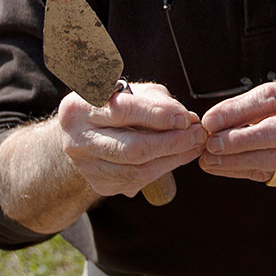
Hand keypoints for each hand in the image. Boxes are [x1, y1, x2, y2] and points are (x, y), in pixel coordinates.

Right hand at [56, 81, 205, 198]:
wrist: (85, 133)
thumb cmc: (115, 105)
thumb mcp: (133, 92)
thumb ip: (158, 102)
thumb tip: (188, 120)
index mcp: (80, 107)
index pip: (122, 111)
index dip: (157, 115)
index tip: (185, 118)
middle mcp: (77, 139)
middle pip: (131, 148)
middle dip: (171, 143)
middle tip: (198, 135)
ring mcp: (86, 166)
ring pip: (137, 170)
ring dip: (172, 159)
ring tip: (194, 146)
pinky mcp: (99, 184)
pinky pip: (137, 181)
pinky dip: (162, 170)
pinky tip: (178, 157)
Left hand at [197, 71, 275, 187]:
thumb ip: (253, 103)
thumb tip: (212, 122)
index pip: (271, 98)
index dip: (237, 110)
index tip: (209, 120)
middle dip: (239, 140)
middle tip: (210, 144)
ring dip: (237, 161)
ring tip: (209, 159)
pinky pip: (272, 174)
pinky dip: (242, 170)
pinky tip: (221, 167)